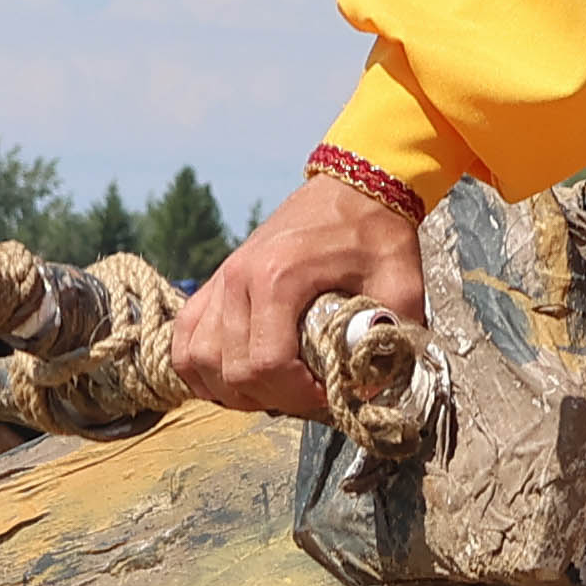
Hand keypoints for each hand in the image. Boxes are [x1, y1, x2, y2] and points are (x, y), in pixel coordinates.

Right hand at [170, 165, 429, 420]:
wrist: (355, 186)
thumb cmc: (377, 234)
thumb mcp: (401, 286)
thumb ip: (391, 341)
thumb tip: (368, 392)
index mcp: (278, 277)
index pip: (266, 364)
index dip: (297, 396)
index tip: (329, 397)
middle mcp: (238, 279)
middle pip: (231, 371)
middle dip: (273, 398)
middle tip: (309, 396)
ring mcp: (220, 279)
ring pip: (198, 360)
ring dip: (233, 390)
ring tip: (274, 390)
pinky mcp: (214, 282)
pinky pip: (184, 339)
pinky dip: (202, 368)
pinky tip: (234, 377)